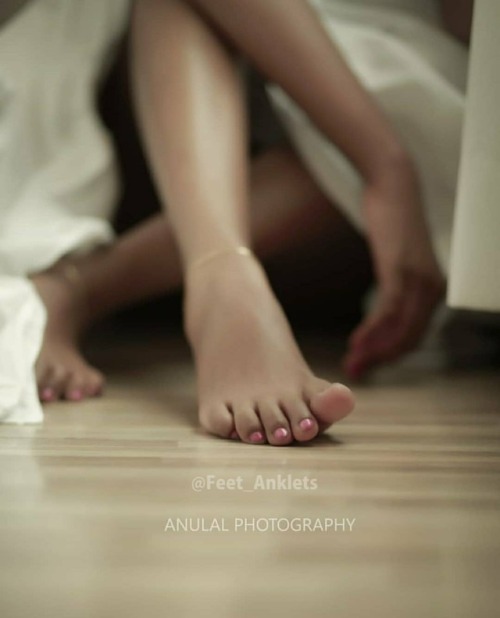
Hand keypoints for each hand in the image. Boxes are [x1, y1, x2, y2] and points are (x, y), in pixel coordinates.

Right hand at [343, 161, 445, 377]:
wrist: (394, 186)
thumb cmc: (393, 222)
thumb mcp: (398, 260)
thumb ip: (398, 286)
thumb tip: (386, 309)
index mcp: (434, 291)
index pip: (414, 336)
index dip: (389, 355)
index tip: (367, 365)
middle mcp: (432, 289)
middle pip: (408, 339)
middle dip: (380, 359)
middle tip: (355, 371)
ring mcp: (418, 280)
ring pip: (398, 329)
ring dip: (373, 350)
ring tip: (352, 362)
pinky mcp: (401, 270)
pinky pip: (388, 310)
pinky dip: (372, 330)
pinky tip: (356, 340)